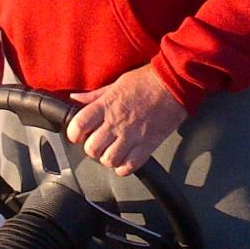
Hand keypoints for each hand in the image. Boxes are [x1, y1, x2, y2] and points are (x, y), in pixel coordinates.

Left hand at [68, 64, 186, 175]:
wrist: (176, 84)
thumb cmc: (148, 80)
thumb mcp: (117, 82)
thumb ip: (95, 95)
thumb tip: (76, 98)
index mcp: (107, 105)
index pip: (78, 125)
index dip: (73, 133)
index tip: (78, 134)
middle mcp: (117, 122)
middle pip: (92, 148)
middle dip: (91, 148)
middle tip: (97, 143)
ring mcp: (132, 135)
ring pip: (109, 160)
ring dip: (108, 158)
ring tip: (112, 151)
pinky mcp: (148, 145)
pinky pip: (129, 166)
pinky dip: (124, 167)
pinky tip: (124, 160)